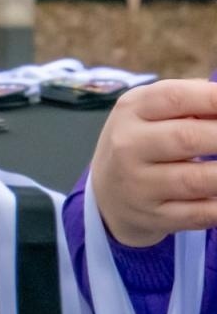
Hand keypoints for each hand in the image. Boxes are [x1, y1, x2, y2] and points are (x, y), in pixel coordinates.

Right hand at [89, 79, 216, 246]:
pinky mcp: (154, 216)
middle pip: (188, 137)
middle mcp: (128, 145)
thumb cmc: (142, 143)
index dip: (214, 99)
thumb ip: (188, 103)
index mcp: (130, 111)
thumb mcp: (150, 114)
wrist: (107, 195)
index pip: (174, 97)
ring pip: (198, 179)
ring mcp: (139, 184)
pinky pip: (201, 213)